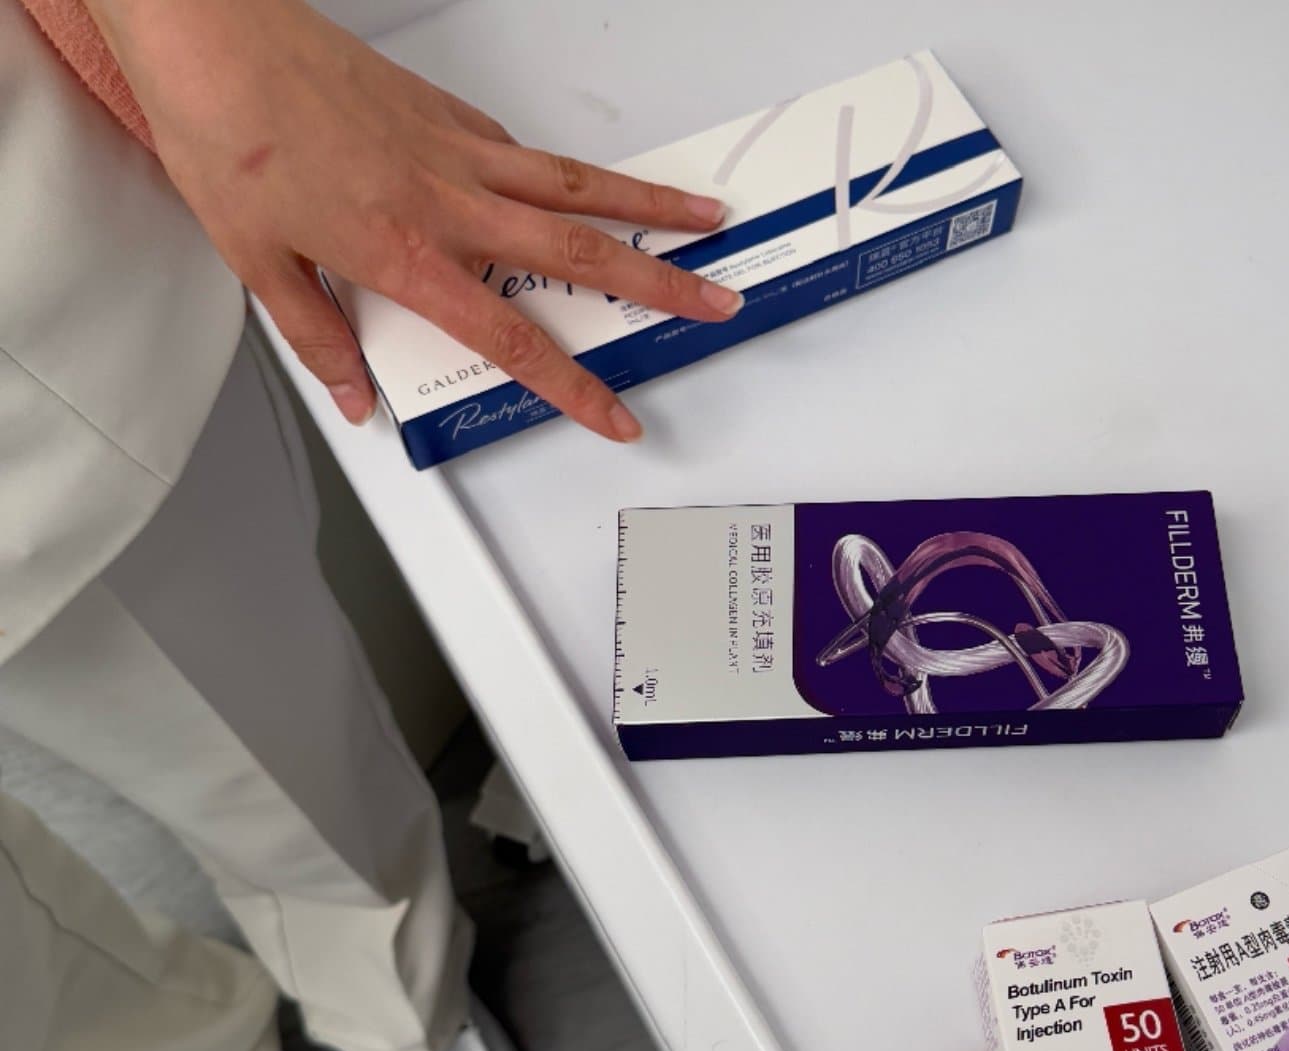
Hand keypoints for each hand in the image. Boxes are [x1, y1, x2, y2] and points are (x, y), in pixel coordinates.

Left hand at [84, 0, 740, 439]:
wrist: (214, 37)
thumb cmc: (229, 136)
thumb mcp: (257, 261)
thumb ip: (316, 335)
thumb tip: (351, 395)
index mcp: (407, 254)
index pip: (512, 339)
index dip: (575, 386)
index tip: (617, 415)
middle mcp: (450, 204)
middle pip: (580, 255)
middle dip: (659, 286)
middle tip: (716, 302)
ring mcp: (458, 151)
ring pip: (575, 186)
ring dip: (649, 206)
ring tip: (706, 218)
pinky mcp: (448, 111)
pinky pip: (521, 151)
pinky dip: (564, 174)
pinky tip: (585, 185)